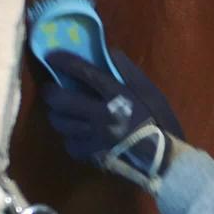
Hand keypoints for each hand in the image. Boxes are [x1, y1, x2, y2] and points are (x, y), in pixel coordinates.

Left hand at [28, 0, 184, 192]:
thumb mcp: (151, 92)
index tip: (52, 56)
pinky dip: (70, 137)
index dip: (65, 62)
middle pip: (62, 100)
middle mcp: (101, 115)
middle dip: (51, 93)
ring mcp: (94, 136)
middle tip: (51, 90)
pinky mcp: (91, 155)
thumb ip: (130, 72)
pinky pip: (69, 143)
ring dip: (58, 114)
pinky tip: (77, 133)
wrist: (162, 159)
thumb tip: (110, 53)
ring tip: (62, 112)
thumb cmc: (158, 122)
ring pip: (61, 122)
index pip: (85, 72)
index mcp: (118, 95)